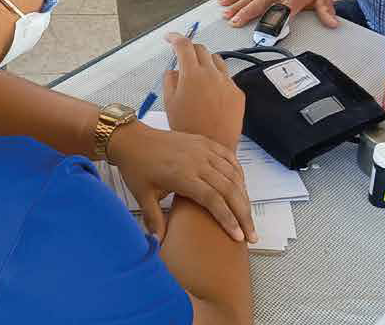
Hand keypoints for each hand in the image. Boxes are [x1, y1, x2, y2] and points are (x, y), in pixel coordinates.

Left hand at [110, 122, 254, 243]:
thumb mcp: (143, 196)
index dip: (228, 219)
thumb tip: (158, 244)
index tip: (239, 237)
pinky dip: (239, 174)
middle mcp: (197, 161)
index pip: (213, 200)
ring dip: (244, 196)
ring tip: (249, 217)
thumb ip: (154, 220)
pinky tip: (242, 189)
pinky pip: (229, 157)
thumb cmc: (137, 168)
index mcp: (182, 176)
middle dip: (243, 214)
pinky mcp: (204, 142)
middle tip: (252, 235)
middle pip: (229, 189)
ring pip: (233, 174)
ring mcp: (202, 149)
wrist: (132, 139)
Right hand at [163, 33, 244, 149]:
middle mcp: (212, 74)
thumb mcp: (169, 103)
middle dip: (190, 49)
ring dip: (205, 62)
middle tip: (182, 56)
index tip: (170, 38)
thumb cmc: (188, 128)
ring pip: (216, 61)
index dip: (175, 37)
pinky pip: (227, 78)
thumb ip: (170, 80)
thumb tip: (174, 70)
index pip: (184, 45)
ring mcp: (227, 83)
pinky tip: (210, 92)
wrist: (212, 146)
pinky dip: (217, 78)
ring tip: (197, 75)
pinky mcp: (237, 93)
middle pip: (201, 49)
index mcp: (192, 74)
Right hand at [219, 0, 338, 28]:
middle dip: (248, 12)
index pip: (284, 9)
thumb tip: (333, 24)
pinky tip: (223, 1)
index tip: (268, 32)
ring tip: (226, 15)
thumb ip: (326, 11)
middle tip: (237, 22)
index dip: (276, 20)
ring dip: (237, 6)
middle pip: (262, 2)